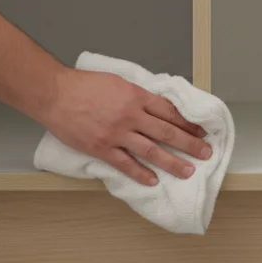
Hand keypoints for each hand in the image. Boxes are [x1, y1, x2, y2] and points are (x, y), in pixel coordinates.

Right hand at [43, 69, 210, 185]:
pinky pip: (126, 164)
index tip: (200, 131)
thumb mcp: (118, 82)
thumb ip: (137, 95)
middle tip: (205, 153)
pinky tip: (153, 180)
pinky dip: (141, 173)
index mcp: (136, 96)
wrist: (55, 94)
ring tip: (187, 171)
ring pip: (151, 151)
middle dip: (189, 144)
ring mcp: (117, 134)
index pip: (170, 112)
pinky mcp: (102, 148)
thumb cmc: (83, 84)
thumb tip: (156, 107)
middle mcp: (130, 116)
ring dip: (172, 162)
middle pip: (167, 132)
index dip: (188, 123)